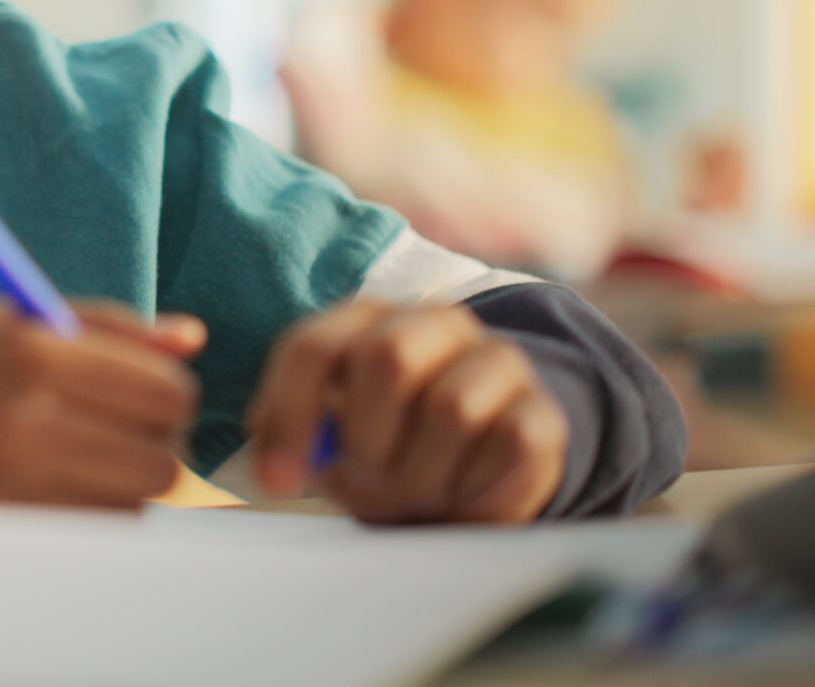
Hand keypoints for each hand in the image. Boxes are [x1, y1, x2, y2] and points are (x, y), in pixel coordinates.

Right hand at [0, 300, 204, 507]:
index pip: (163, 393)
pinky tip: (46, 489)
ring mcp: (9, 486)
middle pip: (160, 462)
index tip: (141, 394)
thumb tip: (191, 340)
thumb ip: (105, 327)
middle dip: (151, 445)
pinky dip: (82, 517)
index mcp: (32, 352)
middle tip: (114, 430)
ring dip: (120, 487)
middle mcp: (26, 421)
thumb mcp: (8, 317)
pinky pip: (81, 537)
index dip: (166, 395)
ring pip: (129, 509)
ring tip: (74, 460)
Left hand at [246, 300, 565, 522]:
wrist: (483, 474)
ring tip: (418, 491)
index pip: (314, 346)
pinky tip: (463, 495)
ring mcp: (497, 361)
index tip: (277, 481)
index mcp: (368, 319)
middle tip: (365, 484)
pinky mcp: (544, 413)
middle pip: (387, 357)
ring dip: (422, 473)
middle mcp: (436, 323)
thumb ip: (294, 435)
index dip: (290, 413)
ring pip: (451, 409)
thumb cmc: (390, 450)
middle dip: (367, 438)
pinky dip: (476, 488)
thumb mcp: (332, 440)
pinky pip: (508, 443)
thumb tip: (271, 459)